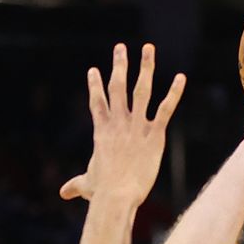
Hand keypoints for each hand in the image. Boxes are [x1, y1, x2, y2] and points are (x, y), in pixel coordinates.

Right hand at [59, 43, 184, 203]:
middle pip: (117, 87)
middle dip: (119, 65)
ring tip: (148, 48)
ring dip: (145, 67)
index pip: (97, 102)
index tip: (93, 70)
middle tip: (120, 47)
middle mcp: (118, 123)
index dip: (95, 85)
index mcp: (101, 131)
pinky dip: (174, 93)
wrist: (117, 196)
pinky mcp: (154, 135)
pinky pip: (165, 109)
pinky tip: (181, 77)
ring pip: (141, 90)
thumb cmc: (101, 192)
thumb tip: (63, 193)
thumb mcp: (87, 184)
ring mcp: (136, 127)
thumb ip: (76, 185)